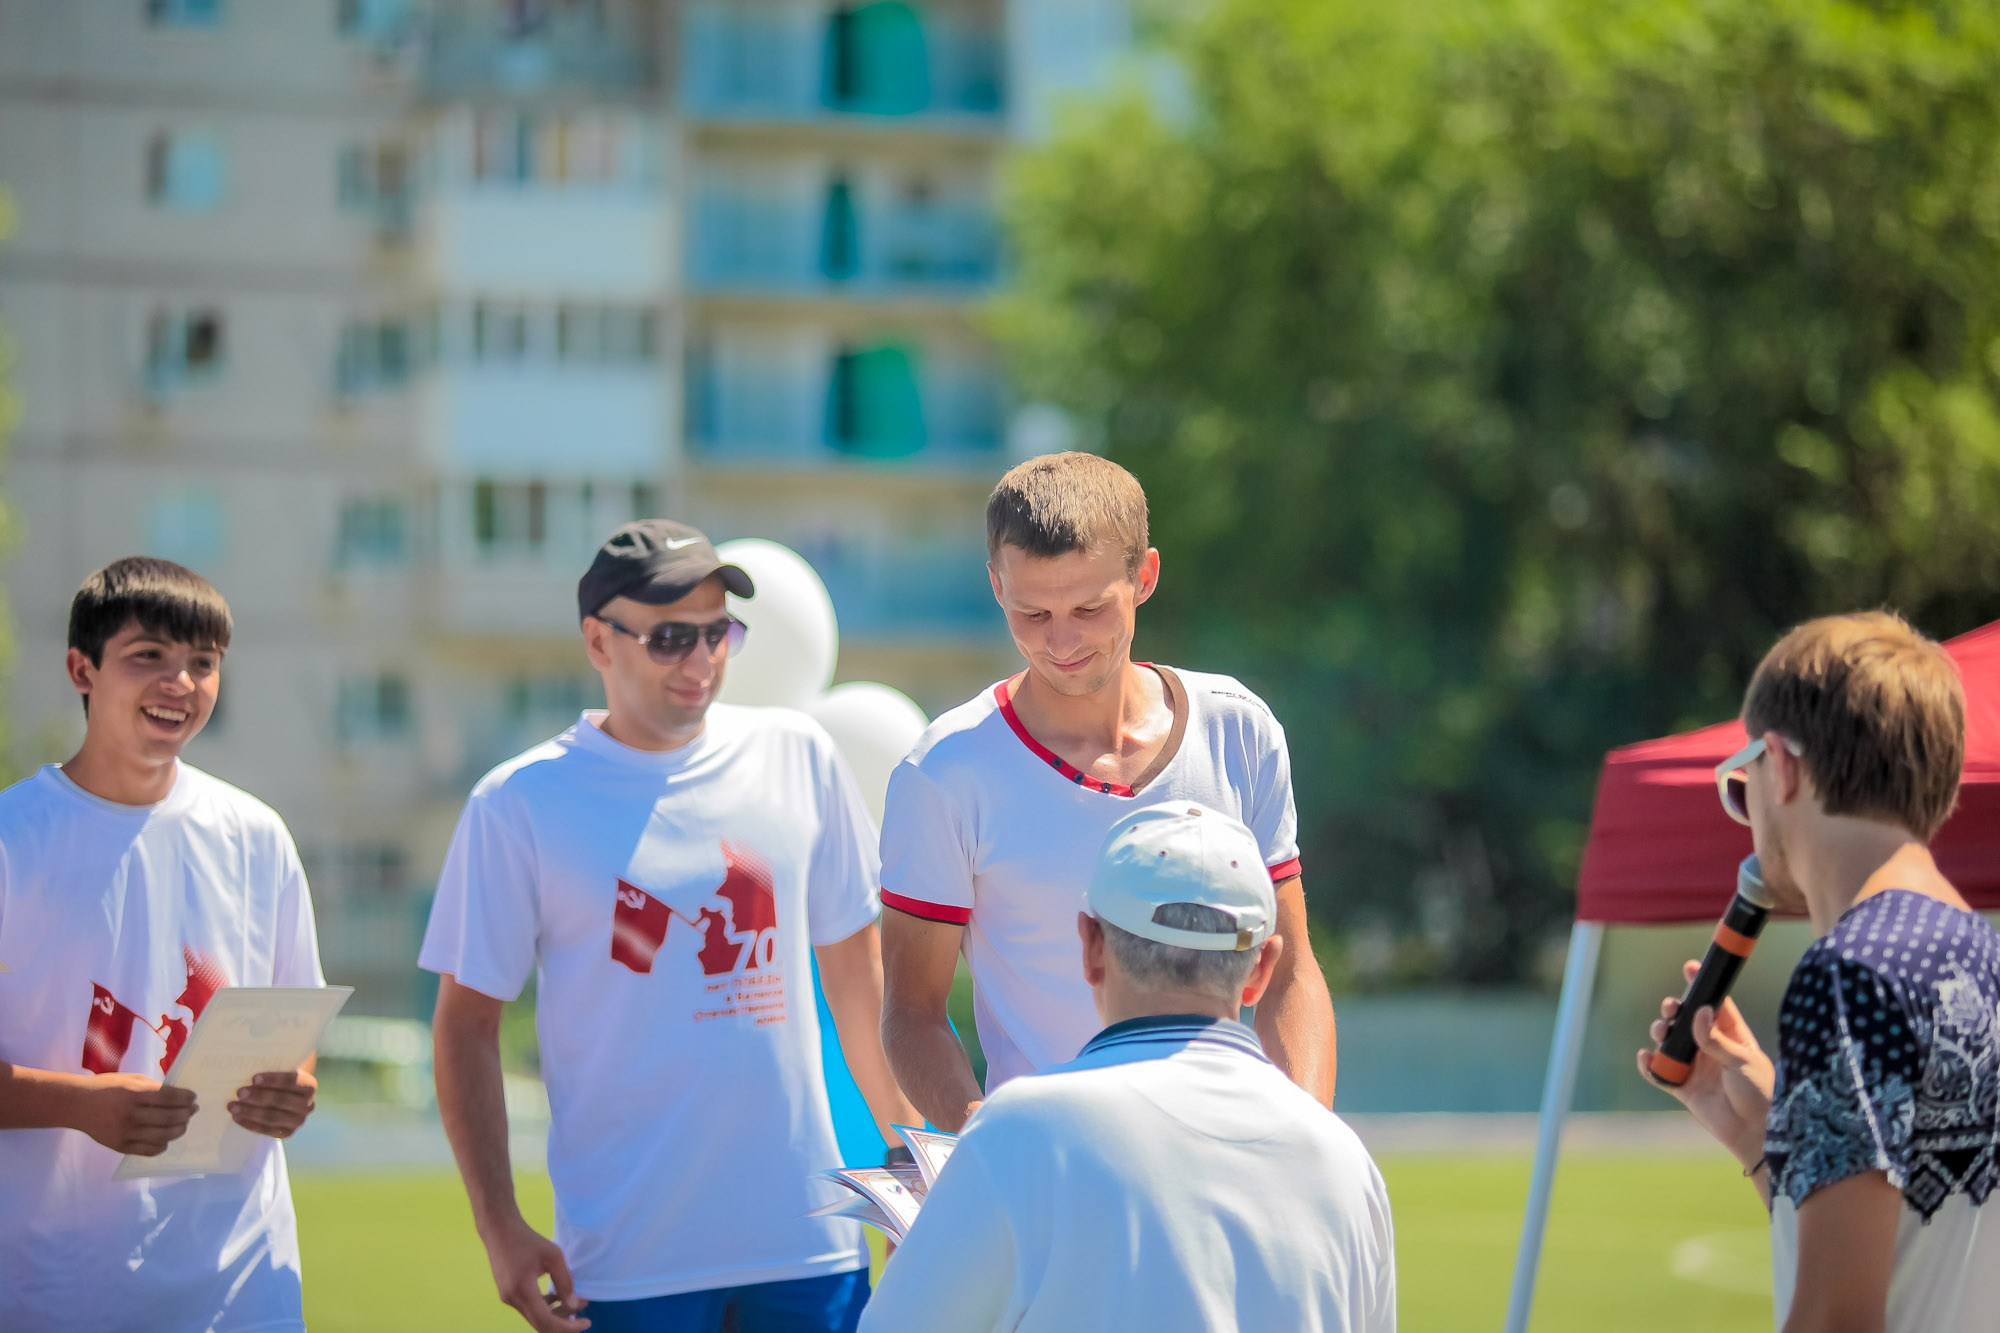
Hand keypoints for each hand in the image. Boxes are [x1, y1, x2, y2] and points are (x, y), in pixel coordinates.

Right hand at [73, 1072, 196, 1154]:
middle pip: (168, 1118)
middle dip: (186, 1114)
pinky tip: (166, 1139)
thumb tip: (179, 1097)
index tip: (193, 1098)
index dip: (185, 1098)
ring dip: (178, 1130)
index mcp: (134, 1093)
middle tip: (192, 1111)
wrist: (78, 1105)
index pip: (168, 1097)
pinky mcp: (119, 1146)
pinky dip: (161, 1146)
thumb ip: (153, 1088)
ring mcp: (125, 1132)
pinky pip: (148, 1150)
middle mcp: (130, 1114)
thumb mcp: (131, 1080)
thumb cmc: (108, 1087)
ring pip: (161, 1136)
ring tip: (183, 1125)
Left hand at [229, 1068, 316, 1139]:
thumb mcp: (280, 1070)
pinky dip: (250, 1124)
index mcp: (309, 1085)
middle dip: (259, 1096)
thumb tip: (249, 1054)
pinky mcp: (287, 1133)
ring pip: (273, 1117)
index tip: (254, 1078)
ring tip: (232, 1106)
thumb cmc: (276, 1080)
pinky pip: (267, 1130)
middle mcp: (308, 1105)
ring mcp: (298, 1121)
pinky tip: (236, 1117)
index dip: (274, 1080)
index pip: (293, 1081)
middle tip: (239, 1092)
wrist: (283, 1099)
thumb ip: (271, 1065)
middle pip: (282, 1100)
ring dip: (251, 1111)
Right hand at [481, 1213, 589, 1332]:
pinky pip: (528, 1308)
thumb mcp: (553, 1256)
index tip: (586, 1322)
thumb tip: (575, 1305)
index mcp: (523, 1291)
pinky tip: (556, 1298)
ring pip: (534, 1317)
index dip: (568, 1327)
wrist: (499, 1230)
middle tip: (583, 1317)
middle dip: (563, 1324)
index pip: (546, 1322)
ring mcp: (508, 1298)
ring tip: (574, 1304)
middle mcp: (513, 1300)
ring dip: (554, 1315)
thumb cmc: (528, 1240)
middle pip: (540, 1324)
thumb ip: (565, 1282)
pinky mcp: (507, 1294)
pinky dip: (544, 1307)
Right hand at [1636, 959, 1775, 1167]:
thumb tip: (1698, 1011)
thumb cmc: (1760, 1093)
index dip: (1701, 986)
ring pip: (1669, 1041)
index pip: (1714, 1004)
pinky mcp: (1683, 1087)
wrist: (1756, 1133)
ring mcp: (1696, 1066)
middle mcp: (1710, 1047)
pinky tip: (1647, 1057)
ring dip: (1661, 1032)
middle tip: (1671, 1009)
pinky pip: (1659, 1071)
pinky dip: (1649, 1064)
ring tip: (1662, 1032)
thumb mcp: (1743, 1061)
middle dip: (1673, 1010)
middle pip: (1685, 1019)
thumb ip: (1716, 1038)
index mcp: (1731, 1036)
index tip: (1689, 968)